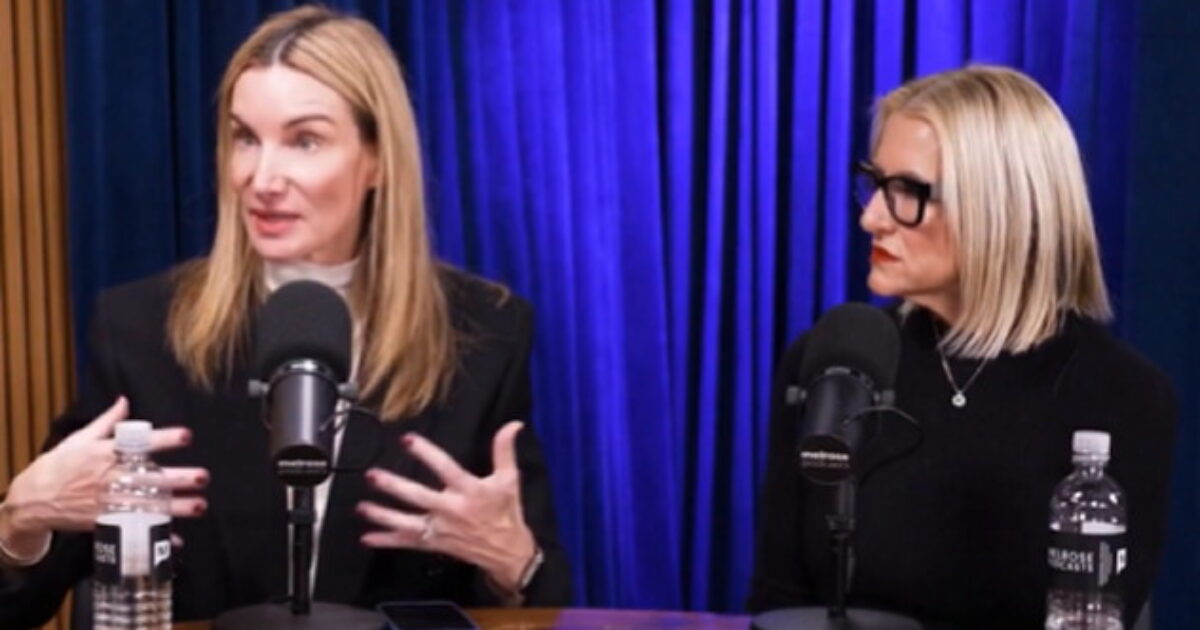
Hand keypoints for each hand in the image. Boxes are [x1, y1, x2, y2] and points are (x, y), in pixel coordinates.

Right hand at [0, 397, 209, 550]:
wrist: (33, 499)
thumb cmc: (58, 465)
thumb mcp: (79, 439)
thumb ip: (107, 422)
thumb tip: (125, 401)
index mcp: (104, 453)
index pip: (138, 444)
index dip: (162, 439)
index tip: (186, 435)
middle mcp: (109, 477)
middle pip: (148, 478)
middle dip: (176, 478)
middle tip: (202, 477)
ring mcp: (108, 502)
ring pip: (146, 505)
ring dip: (174, 507)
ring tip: (199, 505)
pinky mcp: (105, 521)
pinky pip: (133, 529)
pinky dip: (153, 535)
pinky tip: (175, 539)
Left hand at [357, 421, 536, 593]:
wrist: (507, 551)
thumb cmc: (506, 513)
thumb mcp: (509, 479)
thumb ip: (504, 450)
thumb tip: (512, 425)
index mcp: (470, 492)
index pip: (445, 468)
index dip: (426, 453)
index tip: (408, 440)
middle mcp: (452, 511)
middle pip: (418, 497)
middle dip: (394, 486)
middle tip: (373, 476)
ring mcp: (441, 529)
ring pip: (407, 522)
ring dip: (383, 515)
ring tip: (363, 507)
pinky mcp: (435, 543)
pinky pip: (407, 542)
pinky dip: (387, 541)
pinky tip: (368, 537)